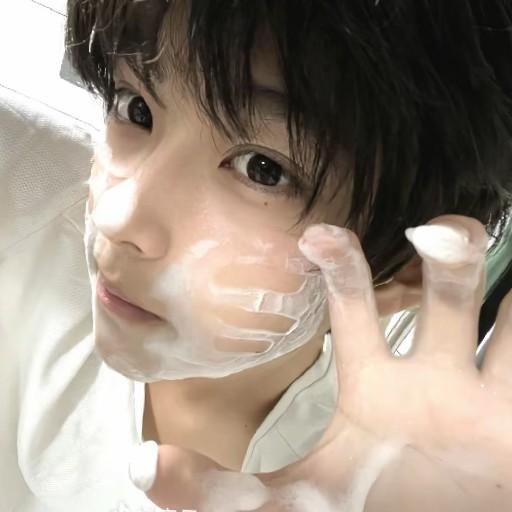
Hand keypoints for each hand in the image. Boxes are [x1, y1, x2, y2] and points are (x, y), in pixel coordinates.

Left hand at [129, 215, 511, 511]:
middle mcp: (432, 371)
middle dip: (436, 254)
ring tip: (456, 237)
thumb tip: (138, 462)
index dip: (343, 266)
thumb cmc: (355, 507)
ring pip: (494, 316)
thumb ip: (213, 489)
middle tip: (408, 229)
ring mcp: (483, 395)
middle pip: (441, 293)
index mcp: (375, 378)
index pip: (356, 304)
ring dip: (478, 275)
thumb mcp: (284, 505)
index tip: (318, 233)